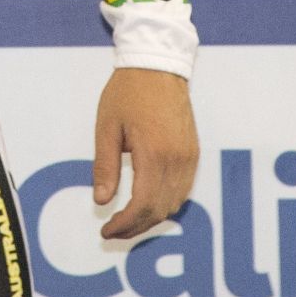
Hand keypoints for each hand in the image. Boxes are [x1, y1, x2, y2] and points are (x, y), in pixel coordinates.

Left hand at [91, 66, 197, 240]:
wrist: (158, 66)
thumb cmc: (128, 93)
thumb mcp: (107, 127)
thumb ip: (105, 167)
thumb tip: (101, 201)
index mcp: (153, 154)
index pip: (142, 205)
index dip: (124, 225)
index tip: (106, 229)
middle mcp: (177, 160)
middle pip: (159, 211)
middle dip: (135, 227)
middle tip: (113, 230)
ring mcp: (189, 157)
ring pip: (174, 204)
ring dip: (151, 218)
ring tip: (127, 219)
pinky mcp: (194, 153)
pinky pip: (183, 190)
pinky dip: (165, 203)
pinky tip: (147, 202)